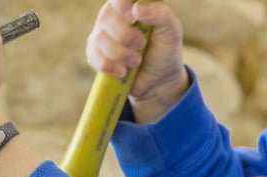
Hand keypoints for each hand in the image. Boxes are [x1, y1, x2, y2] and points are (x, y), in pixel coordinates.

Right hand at [87, 0, 188, 122]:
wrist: (158, 79)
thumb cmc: (165, 49)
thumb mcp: (171, 30)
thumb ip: (161, 14)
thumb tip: (137, 8)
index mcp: (130, 4)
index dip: (122, 5)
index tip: (133, 17)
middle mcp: (112, 15)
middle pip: (106, 17)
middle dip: (126, 36)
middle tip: (142, 44)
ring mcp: (101, 34)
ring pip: (100, 39)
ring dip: (121, 54)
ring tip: (137, 61)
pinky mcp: (95, 54)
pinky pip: (94, 57)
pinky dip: (111, 67)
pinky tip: (123, 70)